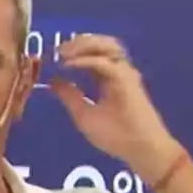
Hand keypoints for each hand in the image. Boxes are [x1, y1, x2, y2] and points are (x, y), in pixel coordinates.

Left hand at [50, 33, 181, 181]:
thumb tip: (52, 81)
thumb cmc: (115, 137)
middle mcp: (117, 71)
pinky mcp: (126, 78)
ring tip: (64, 53)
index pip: (91, 54)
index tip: (53, 57)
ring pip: (106, 45)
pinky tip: (69, 64)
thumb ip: (68, 96)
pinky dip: (85, 60)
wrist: (139, 149)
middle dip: (77, 42)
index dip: (73, 52)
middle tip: (57, 51)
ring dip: (83, 45)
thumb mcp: (83, 115)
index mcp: (108, 78)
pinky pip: (103, 62)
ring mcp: (123, 72)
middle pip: (99, 43)